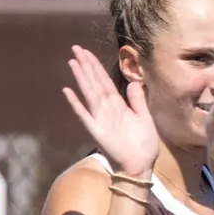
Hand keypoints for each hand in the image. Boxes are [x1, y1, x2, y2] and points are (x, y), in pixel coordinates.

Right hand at [62, 45, 159, 179]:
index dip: (96, 67)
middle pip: (94, 83)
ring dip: (81, 78)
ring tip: (73, 62)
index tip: (87, 52)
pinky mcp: (97, 131)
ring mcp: (101, 119)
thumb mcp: (145, 119)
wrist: (140, 166)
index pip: (105, 81)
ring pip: (89, 94)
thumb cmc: (143, 146)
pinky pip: (85, 116)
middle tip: (75, 48)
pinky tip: (68, 92)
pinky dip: (77, 104)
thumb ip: (138, 101)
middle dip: (86, 66)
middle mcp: (107, 109)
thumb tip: (134, 82)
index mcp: (118, 105)